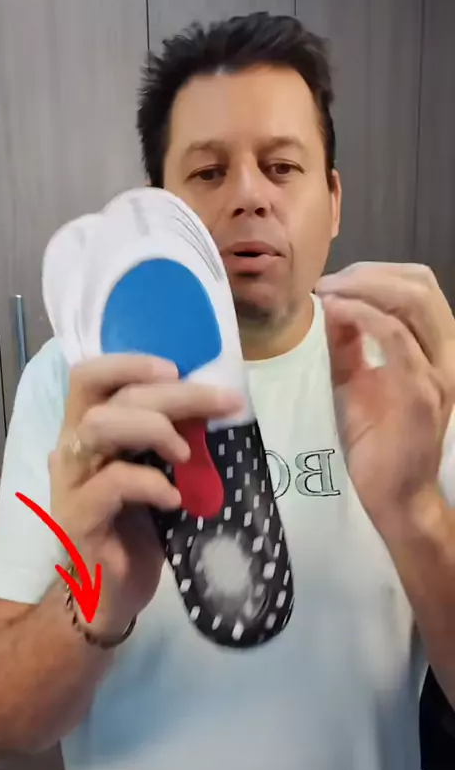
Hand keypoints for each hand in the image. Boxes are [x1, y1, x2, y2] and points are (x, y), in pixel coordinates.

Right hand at [49, 354, 240, 635]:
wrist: (114, 591)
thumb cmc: (140, 524)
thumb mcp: (160, 470)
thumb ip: (172, 436)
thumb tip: (218, 400)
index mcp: (88, 429)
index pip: (89, 376)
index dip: (128, 363)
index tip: (175, 368)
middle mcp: (71, 448)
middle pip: (110, 398)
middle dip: (172, 395)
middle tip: (222, 403)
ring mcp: (70, 483)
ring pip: (99, 427)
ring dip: (153, 428)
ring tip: (187, 453)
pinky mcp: (77, 518)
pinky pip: (111, 484)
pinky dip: (149, 483)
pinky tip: (175, 499)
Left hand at [315, 262, 454, 534]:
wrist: (392, 495)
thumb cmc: (376, 442)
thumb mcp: (356, 380)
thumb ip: (349, 343)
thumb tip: (331, 305)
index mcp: (435, 348)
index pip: (419, 287)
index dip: (377, 273)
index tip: (335, 281)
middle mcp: (446, 354)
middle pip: (421, 284)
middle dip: (370, 273)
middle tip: (327, 283)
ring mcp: (439, 372)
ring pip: (414, 301)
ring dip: (365, 287)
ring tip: (328, 293)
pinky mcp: (422, 391)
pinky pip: (396, 336)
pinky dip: (363, 315)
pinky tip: (337, 312)